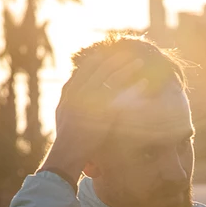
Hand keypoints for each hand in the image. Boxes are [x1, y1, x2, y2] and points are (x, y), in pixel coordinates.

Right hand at [39, 53, 148, 179]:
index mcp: (70, 92)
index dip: (100, 59)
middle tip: (128, 52)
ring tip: (139, 62)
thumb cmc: (65, 137)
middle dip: (115, 59)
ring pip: (111, 79)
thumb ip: (68, 96)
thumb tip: (73, 81)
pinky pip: (122, 97)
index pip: (87, 68)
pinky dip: (133, 88)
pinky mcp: (102, 114)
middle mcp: (79, 94)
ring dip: (126, 68)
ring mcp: (90, 103)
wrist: (66, 154)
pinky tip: (144, 83)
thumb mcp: (62, 112)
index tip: (111, 52)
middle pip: (100, 69)